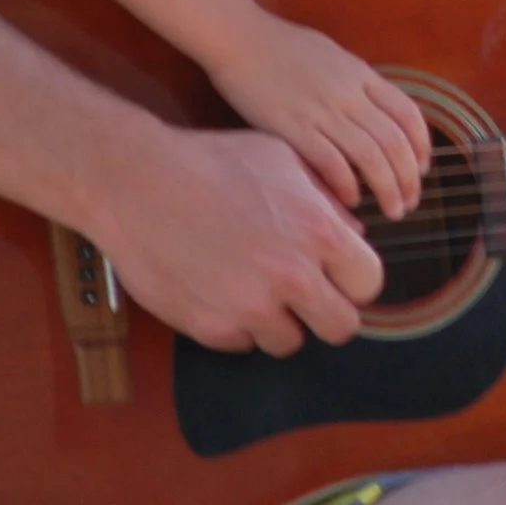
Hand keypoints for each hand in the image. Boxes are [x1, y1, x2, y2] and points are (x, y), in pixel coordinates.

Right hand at [88, 124, 384, 355]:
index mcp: (318, 232)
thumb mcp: (281, 161)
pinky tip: (218, 290)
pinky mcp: (211, 327)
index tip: (337, 276)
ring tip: (252, 289)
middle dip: (325, 311)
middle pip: (340, 327)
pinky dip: (235, 325)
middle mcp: (292, 276)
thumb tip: (355, 235)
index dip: (354, 280)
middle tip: (303, 296)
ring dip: (277, 321)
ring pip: (288, 341)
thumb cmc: (211, 161)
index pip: (369, 283)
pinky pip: (242, 343)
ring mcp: (250, 307)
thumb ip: (325, 202)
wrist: (136, 181)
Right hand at [204, 9, 433, 215]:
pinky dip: (347, 185)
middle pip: (395, 142)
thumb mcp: (332, 57)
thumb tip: (371, 111)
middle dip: (409, 178)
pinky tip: (351, 200)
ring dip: (387, 188)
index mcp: (361, 75)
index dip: (421, 146)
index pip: (408, 114)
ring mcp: (323, 110)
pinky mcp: (293, 127)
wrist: (239, 37)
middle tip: (410, 203)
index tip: (421, 169)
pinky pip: (331, 162)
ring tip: (392, 210)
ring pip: (371, 156)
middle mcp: (349, 94)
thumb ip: (355, 84)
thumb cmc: (281, 47)